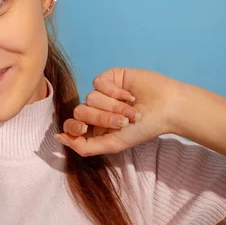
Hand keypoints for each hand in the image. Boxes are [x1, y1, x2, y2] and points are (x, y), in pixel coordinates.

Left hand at [55, 67, 184, 155]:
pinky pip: (98, 83)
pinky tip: (129, 95)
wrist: (166, 109)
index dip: (73, 126)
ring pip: (90, 97)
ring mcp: (102, 93)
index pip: (71, 125)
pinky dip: (114, 91)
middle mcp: (96, 109)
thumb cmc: (142, 129)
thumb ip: (85, 146)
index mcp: (94, 127)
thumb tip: (60, 137)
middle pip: (80, 111)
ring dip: (113, 106)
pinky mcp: (109, 78)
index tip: (83, 128)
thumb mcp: (113, 144)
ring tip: (132, 110)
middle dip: (102, 118)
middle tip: (123, 122)